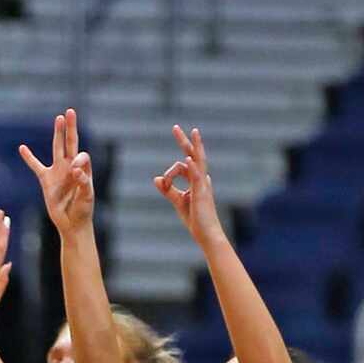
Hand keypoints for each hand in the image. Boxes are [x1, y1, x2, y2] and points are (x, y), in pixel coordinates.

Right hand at [19, 109, 94, 235]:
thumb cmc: (83, 211)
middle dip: (71, 127)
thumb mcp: (87, 196)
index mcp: (83, 170)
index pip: (81, 155)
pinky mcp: (46, 180)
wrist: (72, 224)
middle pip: (71, 142)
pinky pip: (36, 166)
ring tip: (59, 118)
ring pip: (57, 148)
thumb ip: (84, 181)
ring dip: (57, 133)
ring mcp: (58, 172)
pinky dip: (29, 158)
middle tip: (70, 111)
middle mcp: (71, 167)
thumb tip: (74, 169)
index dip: (78, 160)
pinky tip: (22, 148)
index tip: (75, 172)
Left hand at [152, 123, 224, 246]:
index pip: (181, 166)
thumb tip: (156, 178)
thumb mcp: (178, 202)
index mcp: (196, 180)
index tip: (163, 184)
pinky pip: (197, 177)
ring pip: (197, 162)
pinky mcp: (201, 193)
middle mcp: (201, 179)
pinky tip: (188, 159)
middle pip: (193, 155)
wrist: (207, 235)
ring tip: (194, 132)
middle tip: (175, 127)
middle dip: (184, 141)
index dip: (168, 175)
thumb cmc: (196, 220)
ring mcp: (203, 185)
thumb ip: (168, 190)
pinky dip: (192, 167)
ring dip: (195, 146)